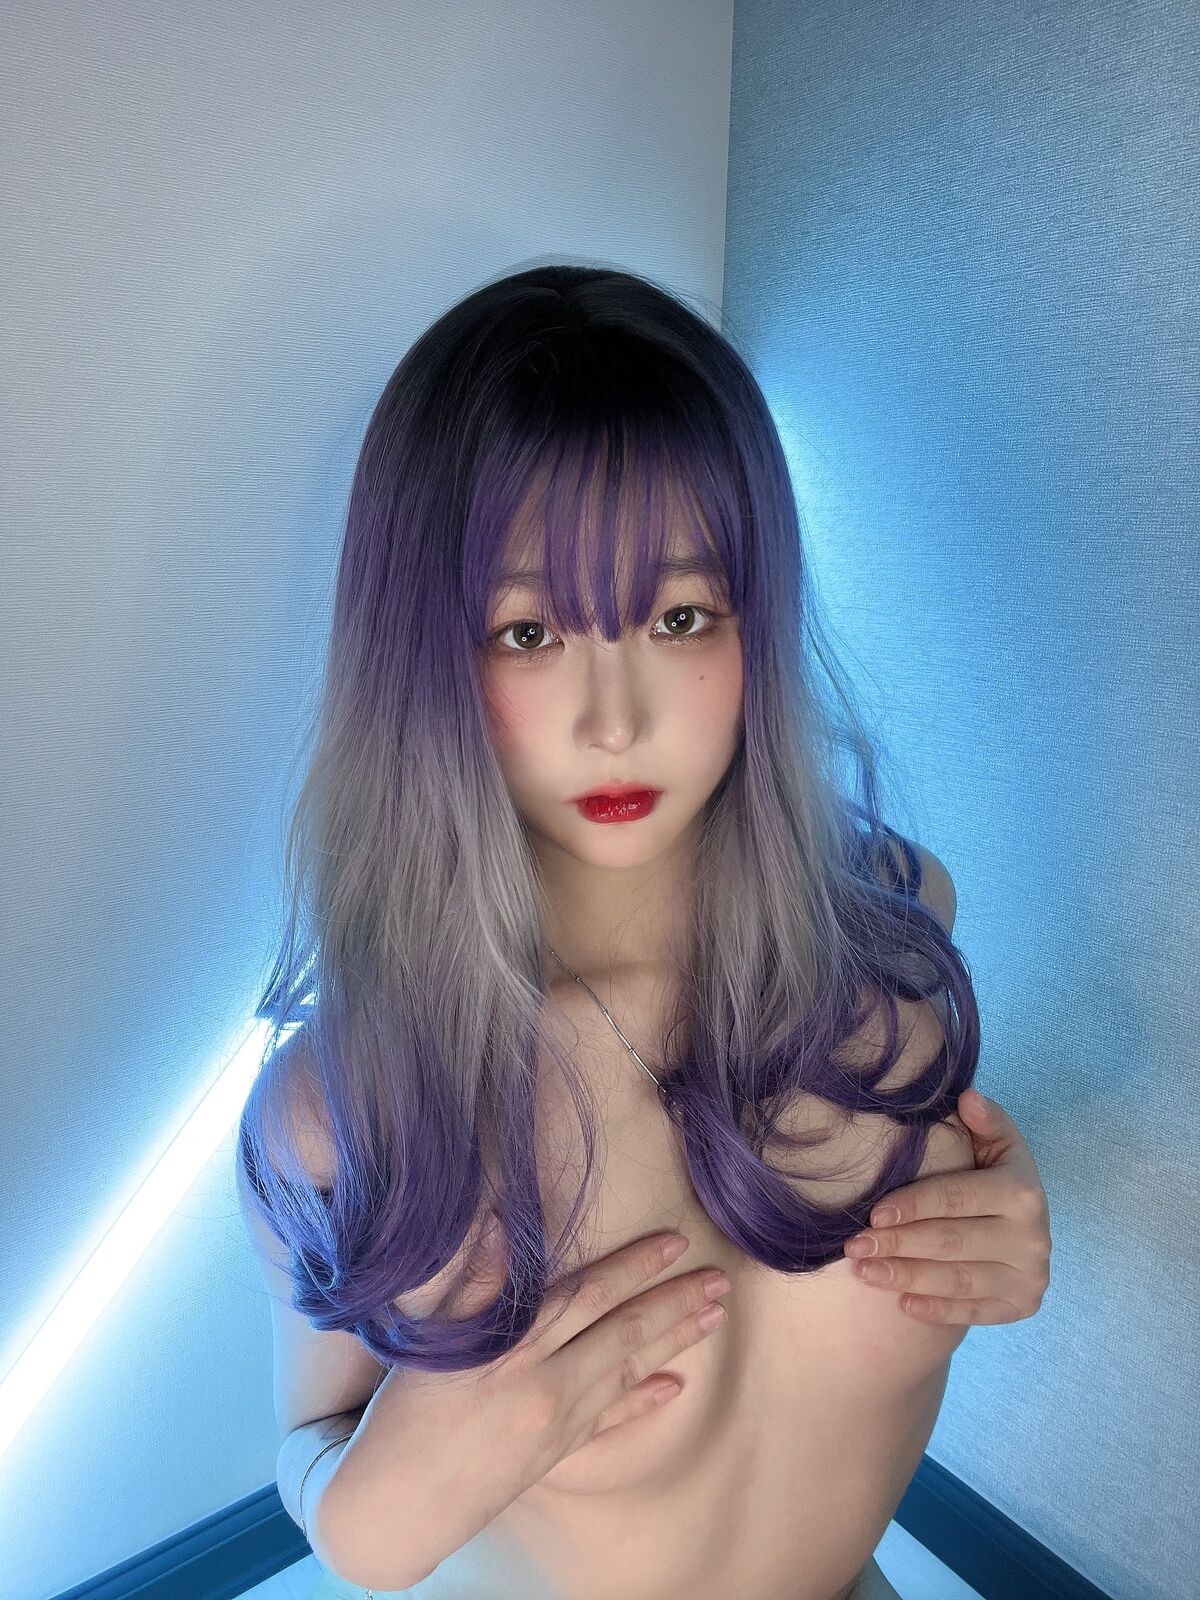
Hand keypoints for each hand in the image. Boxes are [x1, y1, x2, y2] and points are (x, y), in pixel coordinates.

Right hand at [326, 1225, 731, 1589]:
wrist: (395, 1507)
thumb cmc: (403, 1417)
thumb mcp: (434, 1343)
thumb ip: (474, 1284)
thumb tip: (498, 1222)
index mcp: (515, 1350)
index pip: (589, 1295)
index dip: (634, 1266)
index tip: (675, 1242)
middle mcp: (547, 1385)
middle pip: (623, 1335)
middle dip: (674, 1305)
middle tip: (721, 1282)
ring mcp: (557, 1423)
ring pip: (627, 1373)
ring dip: (674, 1343)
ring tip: (713, 1319)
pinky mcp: (556, 1453)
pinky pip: (611, 1422)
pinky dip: (644, 1402)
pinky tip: (675, 1387)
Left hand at [843, 1089, 1051, 1325]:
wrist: (1030, 1227)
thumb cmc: (998, 1177)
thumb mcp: (999, 1144)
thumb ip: (986, 1121)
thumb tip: (967, 1098)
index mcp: (1022, 1192)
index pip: (956, 1198)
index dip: (913, 1205)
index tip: (872, 1212)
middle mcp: (1032, 1237)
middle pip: (951, 1242)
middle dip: (897, 1244)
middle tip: (854, 1247)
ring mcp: (1028, 1276)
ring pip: (958, 1280)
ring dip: (906, 1278)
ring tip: (864, 1272)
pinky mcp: (1022, 1305)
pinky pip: (974, 1312)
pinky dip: (938, 1310)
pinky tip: (902, 1304)